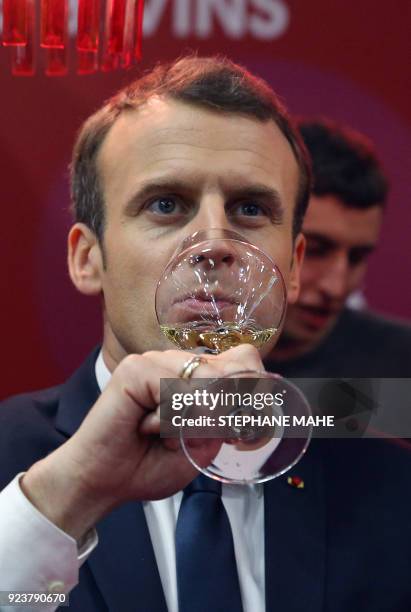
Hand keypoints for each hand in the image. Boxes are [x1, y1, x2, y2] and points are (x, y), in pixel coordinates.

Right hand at [22, 345, 263, 539]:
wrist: (103, 482)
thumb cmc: (148, 465)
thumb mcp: (201, 447)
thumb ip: (222, 422)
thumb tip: (244, 401)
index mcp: (197, 377)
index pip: (243, 360)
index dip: (252, 387)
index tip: (248, 427)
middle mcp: (178, 364)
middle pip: (230, 369)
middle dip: (225, 412)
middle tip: (198, 438)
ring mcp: (156, 361)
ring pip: (204, 380)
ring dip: (191, 420)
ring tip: (162, 436)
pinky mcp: (135, 368)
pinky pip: (172, 388)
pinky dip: (166, 418)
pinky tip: (146, 428)